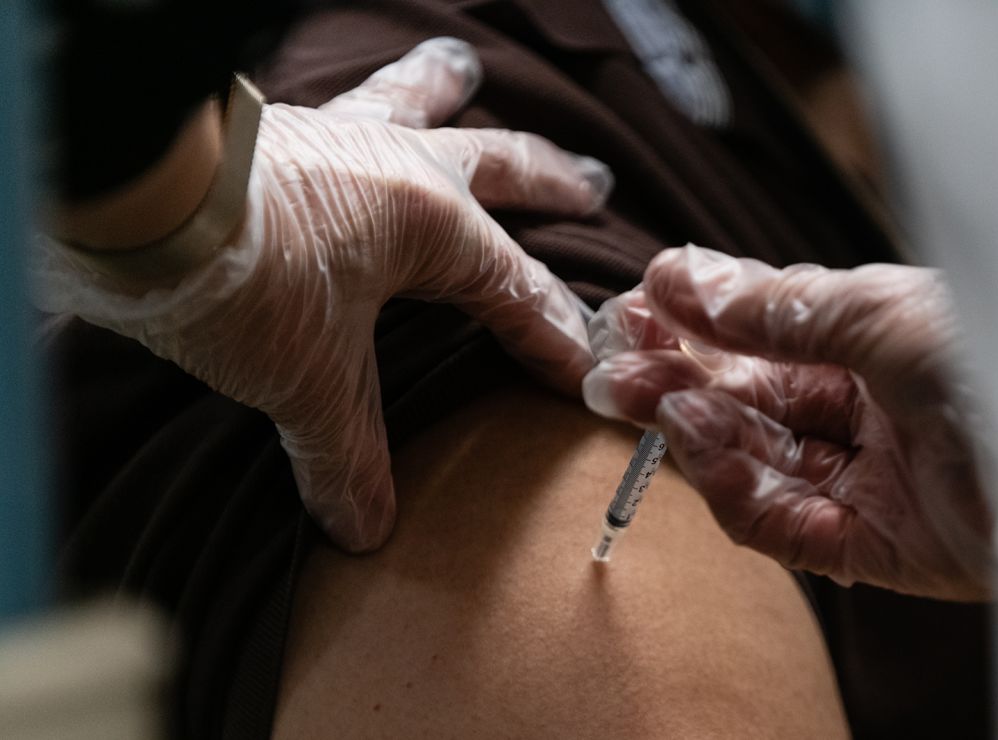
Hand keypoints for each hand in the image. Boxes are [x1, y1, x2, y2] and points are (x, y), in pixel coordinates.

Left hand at [35, 38, 610, 552]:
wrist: (134, 200)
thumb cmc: (240, 275)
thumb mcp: (306, 377)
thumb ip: (344, 450)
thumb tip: (364, 530)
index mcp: (432, 220)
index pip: (516, 288)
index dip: (556, 334)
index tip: (585, 366)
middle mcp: (396, 164)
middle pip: (498, 166)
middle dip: (550, 180)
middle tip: (592, 181)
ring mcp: (337, 135)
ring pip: (412, 101)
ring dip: (444, 91)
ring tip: (463, 71)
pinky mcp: (277, 129)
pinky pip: (340, 103)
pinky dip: (361, 101)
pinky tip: (348, 106)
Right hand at [583, 245, 997, 599]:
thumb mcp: (883, 313)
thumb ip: (774, 308)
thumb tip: (680, 279)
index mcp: (876, 342)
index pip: (764, 333)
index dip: (697, 321)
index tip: (637, 306)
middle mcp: (868, 409)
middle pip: (747, 398)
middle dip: (676, 378)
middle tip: (614, 364)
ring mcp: (871, 480)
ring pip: (755, 460)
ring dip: (693, 431)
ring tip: (649, 399)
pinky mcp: (876, 548)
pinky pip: (785, 524)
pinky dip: (734, 489)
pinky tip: (701, 446)